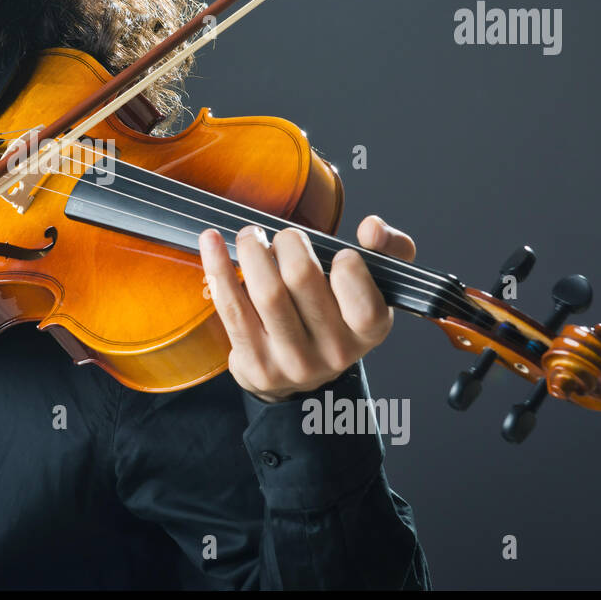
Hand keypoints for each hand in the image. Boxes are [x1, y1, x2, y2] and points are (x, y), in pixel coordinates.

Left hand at [198, 215, 416, 403]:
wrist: (301, 372)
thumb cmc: (338, 313)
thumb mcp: (376, 285)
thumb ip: (389, 249)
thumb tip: (372, 227)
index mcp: (370, 330)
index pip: (363, 296)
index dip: (347, 264)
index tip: (336, 253)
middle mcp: (335, 352)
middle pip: (303, 279)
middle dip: (288, 243)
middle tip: (282, 236)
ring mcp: (293, 362)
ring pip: (266, 292)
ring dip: (252, 250)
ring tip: (250, 236)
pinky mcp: (255, 364)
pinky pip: (232, 308)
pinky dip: (219, 268)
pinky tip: (211, 240)